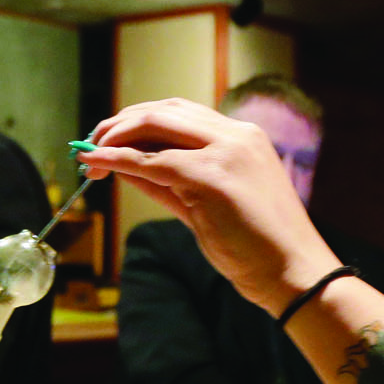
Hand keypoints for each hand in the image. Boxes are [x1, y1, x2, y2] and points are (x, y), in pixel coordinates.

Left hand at [81, 98, 339, 314]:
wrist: (293, 273)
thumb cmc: (256, 246)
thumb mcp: (207, 204)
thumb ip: (169, 182)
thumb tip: (123, 165)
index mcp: (243, 137)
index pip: (180, 112)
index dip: (140, 120)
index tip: (112, 136)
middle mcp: (236, 135)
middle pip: (163, 111)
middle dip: (121, 123)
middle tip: (92, 142)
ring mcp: (226, 152)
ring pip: (155, 126)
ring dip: (115, 137)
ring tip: (90, 154)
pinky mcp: (211, 177)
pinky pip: (152, 161)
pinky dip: (118, 159)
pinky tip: (97, 164)